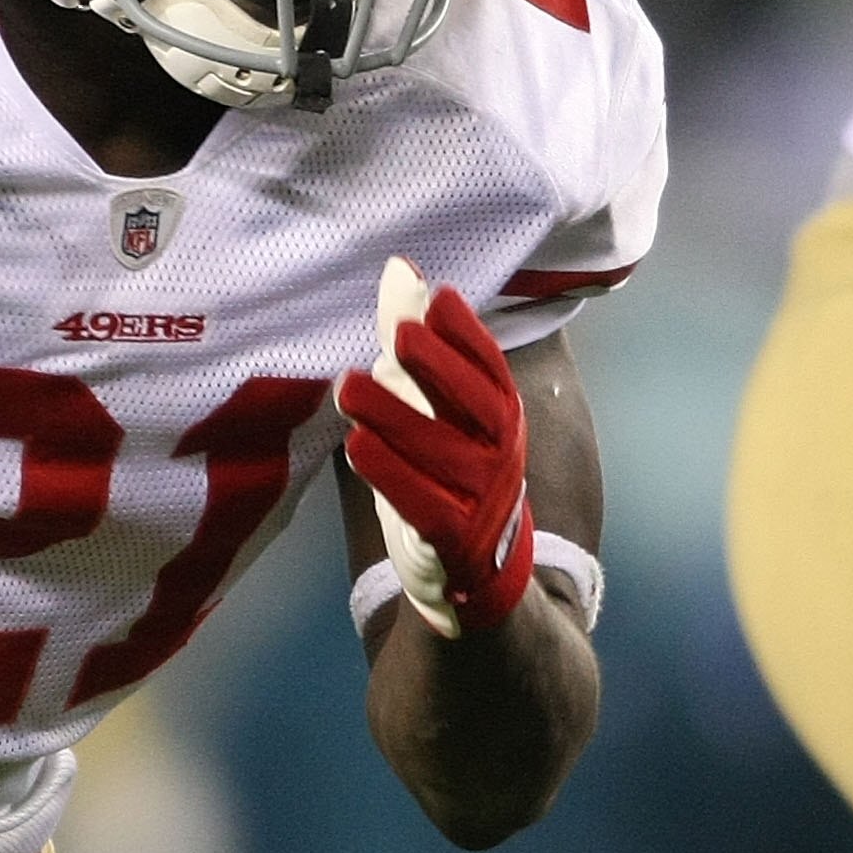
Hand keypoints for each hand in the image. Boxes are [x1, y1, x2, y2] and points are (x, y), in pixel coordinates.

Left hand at [337, 258, 532, 636]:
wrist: (475, 582)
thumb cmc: (447, 476)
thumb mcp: (437, 410)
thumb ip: (416, 344)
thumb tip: (401, 270)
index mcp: (502, 422)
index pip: (492, 372)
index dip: (468, 336)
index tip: (439, 297)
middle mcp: (502, 459)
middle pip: (479, 410)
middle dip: (442, 369)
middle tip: (400, 332)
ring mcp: (482, 505)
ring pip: (443, 459)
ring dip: (396, 419)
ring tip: (350, 385)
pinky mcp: (454, 545)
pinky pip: (425, 509)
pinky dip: (393, 477)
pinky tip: (356, 448)